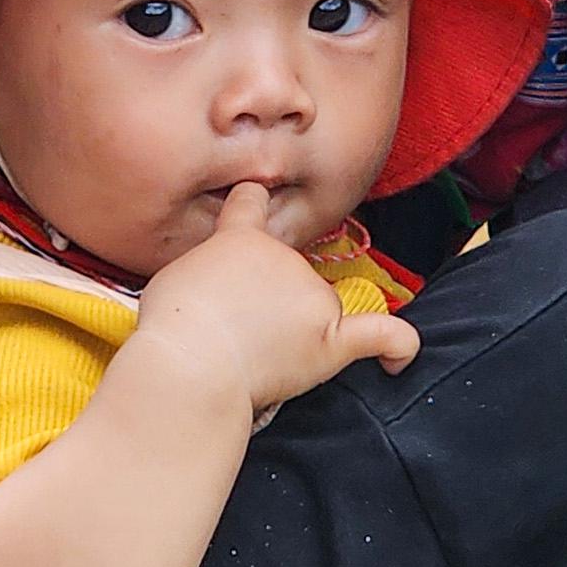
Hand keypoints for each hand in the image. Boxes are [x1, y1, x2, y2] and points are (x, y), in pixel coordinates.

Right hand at [134, 182, 418, 417]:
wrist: (188, 362)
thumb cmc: (169, 327)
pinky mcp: (331, 342)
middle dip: (265, 300)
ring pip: (317, 309)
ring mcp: (313, 298)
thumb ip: (206, 270)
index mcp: (242, 238)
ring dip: (296, 331)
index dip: (250, 208)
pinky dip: (396, 347)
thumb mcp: (174, 276)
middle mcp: (285, 258)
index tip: (251, 208)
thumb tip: (220, 289)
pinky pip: (381, 336)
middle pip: (287, 274)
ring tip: (252, 356)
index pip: (252, 204)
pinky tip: (397, 360)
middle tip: (226, 333)